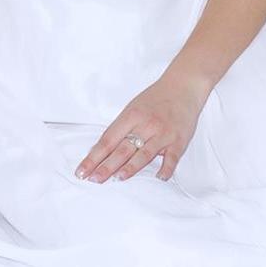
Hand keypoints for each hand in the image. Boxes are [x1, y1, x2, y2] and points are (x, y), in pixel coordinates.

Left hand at [75, 70, 210, 183]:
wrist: (183, 86)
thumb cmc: (155, 99)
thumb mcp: (133, 108)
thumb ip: (120, 129)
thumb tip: (101, 150)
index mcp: (131, 116)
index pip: (108, 140)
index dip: (93, 157)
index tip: (82, 171)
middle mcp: (145, 125)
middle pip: (122, 149)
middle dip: (106, 166)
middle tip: (93, 179)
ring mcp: (162, 133)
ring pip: (144, 154)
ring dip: (131, 167)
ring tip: (118, 178)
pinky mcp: (178, 140)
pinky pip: (172, 157)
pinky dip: (166, 168)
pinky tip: (160, 177)